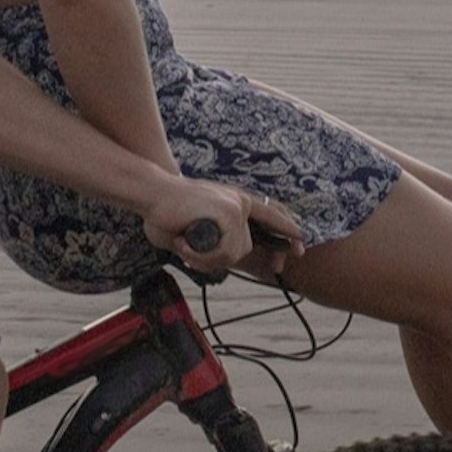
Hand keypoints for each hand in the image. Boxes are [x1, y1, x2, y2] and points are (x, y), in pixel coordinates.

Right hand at [145, 181, 302, 276]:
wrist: (150, 192)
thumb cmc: (166, 211)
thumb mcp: (198, 227)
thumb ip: (214, 240)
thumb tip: (225, 259)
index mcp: (236, 202)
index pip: (271, 215)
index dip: (287, 231)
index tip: (301, 245)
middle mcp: (241, 202)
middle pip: (243, 249)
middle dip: (216, 259)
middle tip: (188, 251)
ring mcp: (238, 207)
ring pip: (233, 253)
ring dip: (205, 258)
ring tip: (184, 242)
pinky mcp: (231, 213)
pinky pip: (223, 251)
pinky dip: (200, 255)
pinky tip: (184, 243)